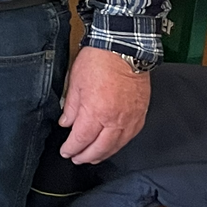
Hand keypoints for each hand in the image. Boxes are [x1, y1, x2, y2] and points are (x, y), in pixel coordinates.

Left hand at [59, 45, 150, 163]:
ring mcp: (130, 117)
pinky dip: (120, 144)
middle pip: (100, 148)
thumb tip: (66, 124)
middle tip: (77, 159)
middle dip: (86, 156)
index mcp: (95, 112)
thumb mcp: (75, 83)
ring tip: (93, 157)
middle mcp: (114, 119)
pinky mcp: (141, 113)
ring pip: (117, 145)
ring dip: (104, 154)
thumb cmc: (98, 61)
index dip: (72, 149)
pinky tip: (114, 145)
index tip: (66, 152)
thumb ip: (71, 108)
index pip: (81, 139)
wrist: (124, 48)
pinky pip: (131, 135)